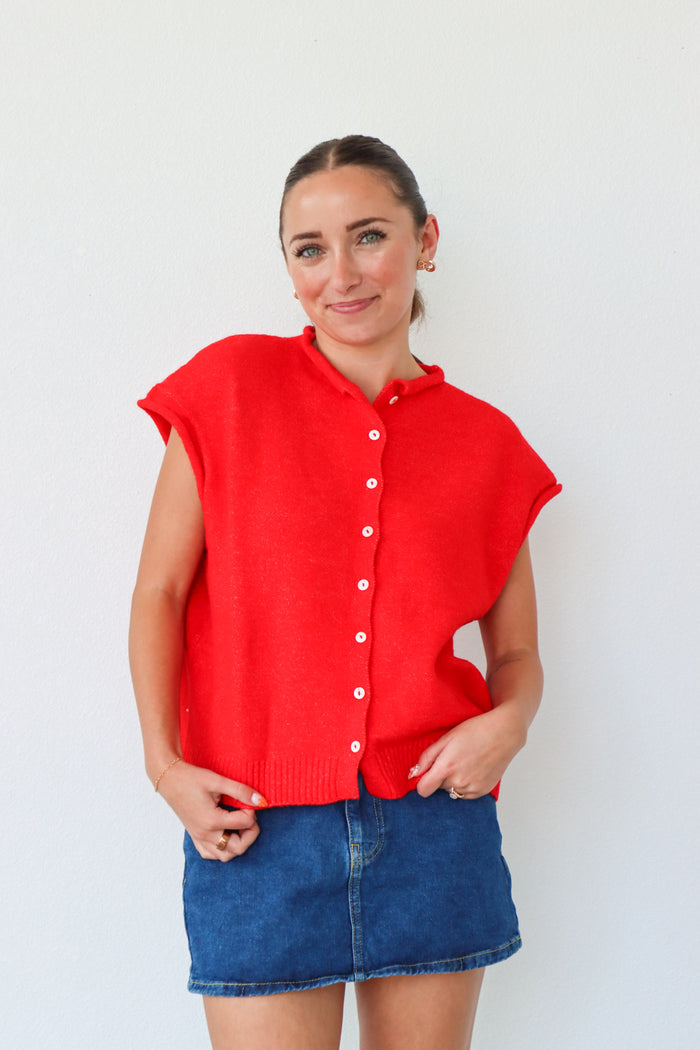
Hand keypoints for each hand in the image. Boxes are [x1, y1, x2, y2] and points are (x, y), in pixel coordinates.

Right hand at [156, 760, 265, 860]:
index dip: (252, 811)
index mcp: (212, 820)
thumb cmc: (191, 778)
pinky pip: (210, 854)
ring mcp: (198, 837)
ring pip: (225, 856)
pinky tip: (226, 833)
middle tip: (250, 816)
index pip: (244, 823)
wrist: (169, 778)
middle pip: (238, 848)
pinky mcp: (194, 836)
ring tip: (240, 825)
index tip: (248, 800)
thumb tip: (261, 801)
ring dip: (238, 844)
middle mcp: (205, 834)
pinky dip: (222, 848)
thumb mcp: (218, 781)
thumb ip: (240, 791)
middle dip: (250, 833)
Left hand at [410, 707, 526, 799]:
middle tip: (452, 758)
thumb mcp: (447, 738)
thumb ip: (427, 757)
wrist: (504, 733)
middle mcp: (459, 781)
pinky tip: (473, 769)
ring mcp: (472, 788)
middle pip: (438, 788)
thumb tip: (413, 774)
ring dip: (453, 781)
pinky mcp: (483, 791)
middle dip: (441, 776)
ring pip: (452, 791)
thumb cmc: (475, 731)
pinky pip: (465, 793)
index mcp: (446, 767)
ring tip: (464, 762)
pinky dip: (466, 784)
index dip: (422, 782)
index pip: (423, 790)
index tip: (426, 773)